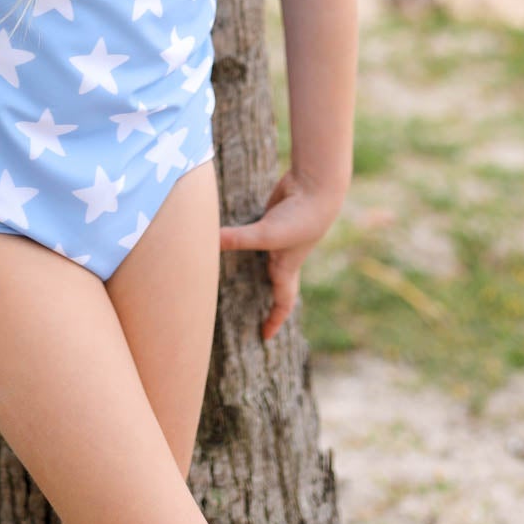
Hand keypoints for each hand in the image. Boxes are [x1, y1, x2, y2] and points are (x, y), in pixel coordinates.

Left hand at [219, 166, 344, 341]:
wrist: (315, 187)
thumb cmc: (298, 219)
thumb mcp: (266, 234)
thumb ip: (238, 239)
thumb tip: (207, 241)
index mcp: (286, 268)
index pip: (282, 303)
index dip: (274, 321)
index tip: (264, 336)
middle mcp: (282, 255)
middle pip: (273, 283)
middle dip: (264, 298)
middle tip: (247, 309)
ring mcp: (277, 235)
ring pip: (261, 257)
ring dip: (250, 265)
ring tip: (229, 273)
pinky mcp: (271, 216)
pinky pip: (254, 232)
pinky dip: (242, 236)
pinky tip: (225, 234)